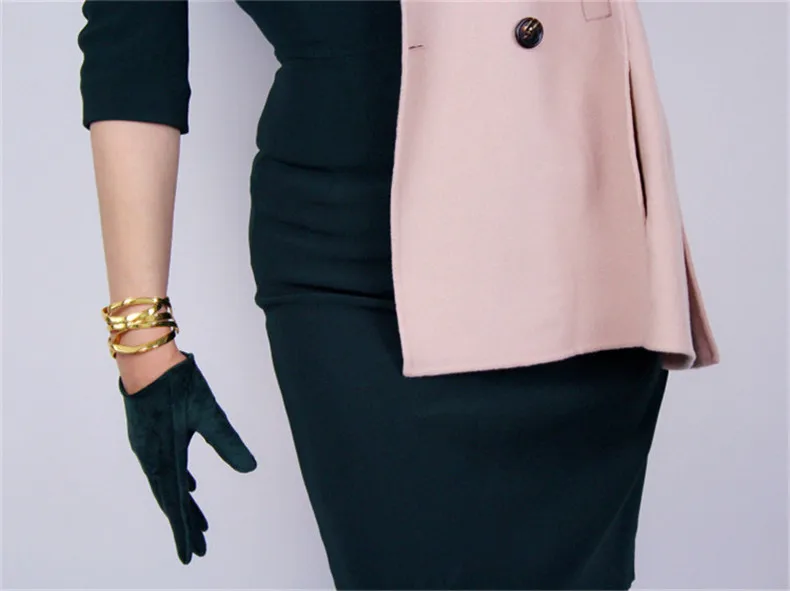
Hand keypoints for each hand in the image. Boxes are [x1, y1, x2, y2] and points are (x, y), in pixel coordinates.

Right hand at [117, 350, 256, 563]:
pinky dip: (176, 482)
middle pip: (169, 500)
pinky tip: (188, 485)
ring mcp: (148, 447)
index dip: (185, 530)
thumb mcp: (208, 412)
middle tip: (198, 549)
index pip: (176, 504)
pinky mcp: (149, 436)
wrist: (145, 359)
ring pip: (165, 485)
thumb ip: (227, 441)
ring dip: (181, 505)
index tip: (192, 554)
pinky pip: (162, 469)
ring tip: (197, 523)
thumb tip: (250, 468)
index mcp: (166, 456)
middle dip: (186, 524)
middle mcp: (153, 457)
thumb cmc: (177, 383)